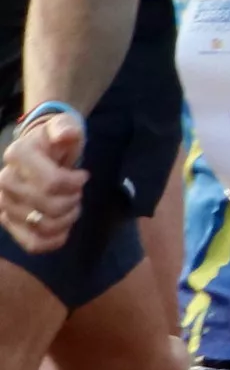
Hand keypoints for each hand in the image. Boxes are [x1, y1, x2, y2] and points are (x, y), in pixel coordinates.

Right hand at [1, 114, 86, 252]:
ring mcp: (4, 203)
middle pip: (50, 207)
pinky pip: (33, 243)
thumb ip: (65, 128)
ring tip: (71, 205)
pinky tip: (64, 227)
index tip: (83, 176)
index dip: (75, 183)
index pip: (52, 183)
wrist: (39, 152)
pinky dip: (54, 240)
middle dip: (73, 200)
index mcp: (17, 155)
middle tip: (77, 191)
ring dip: (67, 219)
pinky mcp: (8, 221)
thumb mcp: (63, 126)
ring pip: (44, 226)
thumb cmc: (55, 141)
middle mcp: (5, 181)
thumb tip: (66, 135)